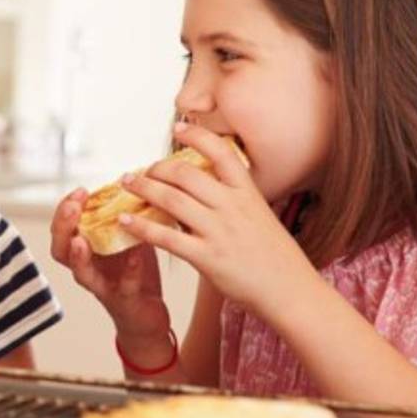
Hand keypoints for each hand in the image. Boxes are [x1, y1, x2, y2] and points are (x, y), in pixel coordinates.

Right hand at [49, 188, 170, 341]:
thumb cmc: (135, 272)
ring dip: (79, 256)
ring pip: (80, 273)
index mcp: (85, 249)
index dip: (65, 208)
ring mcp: (102, 286)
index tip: (80, 190)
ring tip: (80, 239)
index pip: (63, 227)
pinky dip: (128, 272)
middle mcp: (87, 268)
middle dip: (63, 226)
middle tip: (72, 208)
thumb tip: (135, 181)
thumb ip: (125, 216)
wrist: (147, 315)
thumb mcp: (128, 238)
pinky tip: (134, 258)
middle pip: (60, 249)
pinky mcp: (123, 301)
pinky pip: (122, 287)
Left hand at [117, 123, 316, 316]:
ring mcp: (219, 231)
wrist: (291, 290)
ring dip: (144, 189)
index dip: (196, 135)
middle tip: (141, 170)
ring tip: (127, 184)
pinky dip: (142, 227)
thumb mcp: (261, 217)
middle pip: (186, 174)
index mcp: (248, 193)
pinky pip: (167, 237)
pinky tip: (125, 222)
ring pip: (172, 200)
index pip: (220, 152)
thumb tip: (206, 191)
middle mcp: (232, 206)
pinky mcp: (207, 257)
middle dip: (157, 168)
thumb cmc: (277, 258)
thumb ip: (234, 202)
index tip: (178, 127)